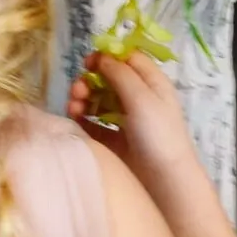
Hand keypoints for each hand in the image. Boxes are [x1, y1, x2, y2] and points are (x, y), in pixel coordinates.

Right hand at [65, 50, 199, 187]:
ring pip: (99, 100)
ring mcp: (125, 120)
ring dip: (83, 98)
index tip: (88, 62)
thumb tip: (101, 56)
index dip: (108, 57)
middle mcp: (139, 98)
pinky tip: (75, 119)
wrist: (163, 180)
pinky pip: (94, 123)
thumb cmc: (157, 134)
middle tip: (77, 90)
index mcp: (151, 83)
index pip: (128, 59)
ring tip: (73, 107)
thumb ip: (120, 74)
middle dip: (90, 80)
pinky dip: (83, 118)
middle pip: (109, 79)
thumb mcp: (142, 97)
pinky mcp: (114, 140)